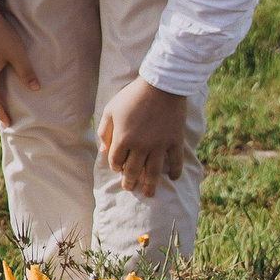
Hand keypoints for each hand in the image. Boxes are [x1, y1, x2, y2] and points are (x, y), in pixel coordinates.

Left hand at [98, 78, 189, 196]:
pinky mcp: (175, 141)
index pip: (116, 161)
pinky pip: (176, 161)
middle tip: (129, 188)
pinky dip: (175, 171)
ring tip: (148, 194)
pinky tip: (173, 178)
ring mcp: (159, 145)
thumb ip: (105, 131)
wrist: (161, 86)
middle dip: (130, 181)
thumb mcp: (111, 110)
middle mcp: (141, 146)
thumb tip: (104, 149)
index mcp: (123, 139)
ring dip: (150, 185)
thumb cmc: (132, 96)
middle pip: (133, 170)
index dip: (115, 166)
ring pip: (154, 172)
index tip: (118, 168)